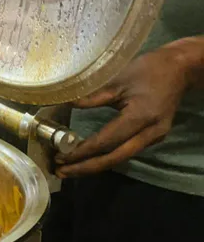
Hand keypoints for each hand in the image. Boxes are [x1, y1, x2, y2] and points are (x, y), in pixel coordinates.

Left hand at [55, 45, 193, 177]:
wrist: (179, 69)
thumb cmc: (148, 70)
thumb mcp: (117, 80)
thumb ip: (92, 96)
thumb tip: (65, 104)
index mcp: (141, 117)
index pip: (107, 141)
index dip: (83, 151)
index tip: (61, 156)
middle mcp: (150, 133)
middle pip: (114, 158)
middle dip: (86, 168)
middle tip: (61, 172)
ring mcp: (154, 138)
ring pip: (121, 158)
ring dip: (95, 165)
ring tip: (70, 169)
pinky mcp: (153, 137)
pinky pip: (127, 151)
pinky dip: (106, 157)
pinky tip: (89, 159)